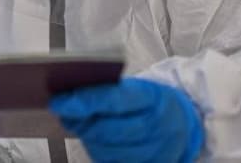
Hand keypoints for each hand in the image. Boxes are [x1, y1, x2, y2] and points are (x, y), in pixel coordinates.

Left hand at [49, 78, 203, 162]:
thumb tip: (69, 98)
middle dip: (82, 123)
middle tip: (63, 113)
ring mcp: (156, 151)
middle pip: (109, 130)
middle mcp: (157, 126)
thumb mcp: (135, 87)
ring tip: (80, 125)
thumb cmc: (151, 102)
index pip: (114, 100)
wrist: (182, 122)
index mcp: (152, 98)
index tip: (58, 102)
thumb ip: (106, 91)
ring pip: (109, 151)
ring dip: (88, 139)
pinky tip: (94, 140)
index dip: (84, 102)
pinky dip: (99, 152)